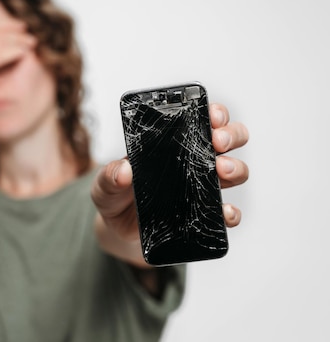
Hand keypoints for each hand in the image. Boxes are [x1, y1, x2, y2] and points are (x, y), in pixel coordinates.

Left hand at [92, 103, 248, 249]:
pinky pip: (228, 212)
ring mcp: (202, 187)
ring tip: (220, 170)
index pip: (201, 118)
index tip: (210, 114)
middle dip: (230, 134)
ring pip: (236, 170)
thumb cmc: (115, 197)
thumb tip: (125, 171)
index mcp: (172, 142)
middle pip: (229, 138)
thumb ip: (110, 175)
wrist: (119, 229)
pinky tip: (225, 212)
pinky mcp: (205, 214)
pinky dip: (231, 212)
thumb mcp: (105, 184)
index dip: (213, 112)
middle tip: (216, 142)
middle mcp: (194, 160)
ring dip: (235, 167)